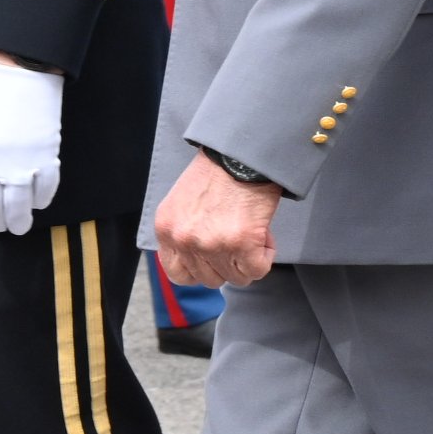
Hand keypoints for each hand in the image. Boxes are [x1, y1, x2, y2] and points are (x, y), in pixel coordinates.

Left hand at [154, 154, 282, 295]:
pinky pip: (257, 270)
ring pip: (236, 278)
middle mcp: (184, 240)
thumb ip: (184, 233)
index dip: (200, 270)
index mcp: (166, 229)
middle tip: (237, 241)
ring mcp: (211, 244)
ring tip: (251, 234)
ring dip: (248, 260)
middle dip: (228, 265)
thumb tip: (200, 261)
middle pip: (210, 279)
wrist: (240, 154)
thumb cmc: (216, 175)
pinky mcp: (241, 243)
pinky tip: (264, 236)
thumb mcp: (182, 204)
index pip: (178, 274)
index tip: (213, 260)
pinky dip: (266, 256)